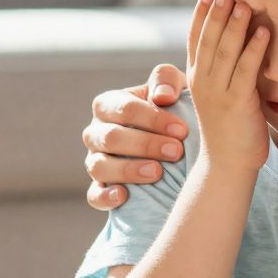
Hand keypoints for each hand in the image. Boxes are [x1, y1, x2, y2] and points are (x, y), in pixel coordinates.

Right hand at [83, 63, 188, 209]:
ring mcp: (95, 161)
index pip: (123, 108)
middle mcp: (97, 132)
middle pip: (110, 138)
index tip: (182, 130)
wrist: (174, 142)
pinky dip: (105, 197)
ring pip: (98, 166)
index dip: (152, 118)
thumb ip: (167, 80)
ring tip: (158, 172)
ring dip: (127, 170)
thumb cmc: (173, 109)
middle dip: (144, 144)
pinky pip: (94, 195)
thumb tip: (163, 96)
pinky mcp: (99, 188)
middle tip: (176, 152)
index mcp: (109, 105)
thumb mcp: (174, 88)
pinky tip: (124, 196)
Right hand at [187, 0, 270, 170]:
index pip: (195, 38)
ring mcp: (218, 92)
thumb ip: (225, 67)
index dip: (202, 15)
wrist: (228, 163)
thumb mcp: (221, 92)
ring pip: (224, 51)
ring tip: (243, 4)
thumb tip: (237, 39)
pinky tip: (264, 32)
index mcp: (197, 77)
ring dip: (235, 26)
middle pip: (208, 39)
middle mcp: (203, 81)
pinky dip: (254, 49)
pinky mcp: (236, 103)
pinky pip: (246, 70)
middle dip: (217, 13)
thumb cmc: (231, 126)